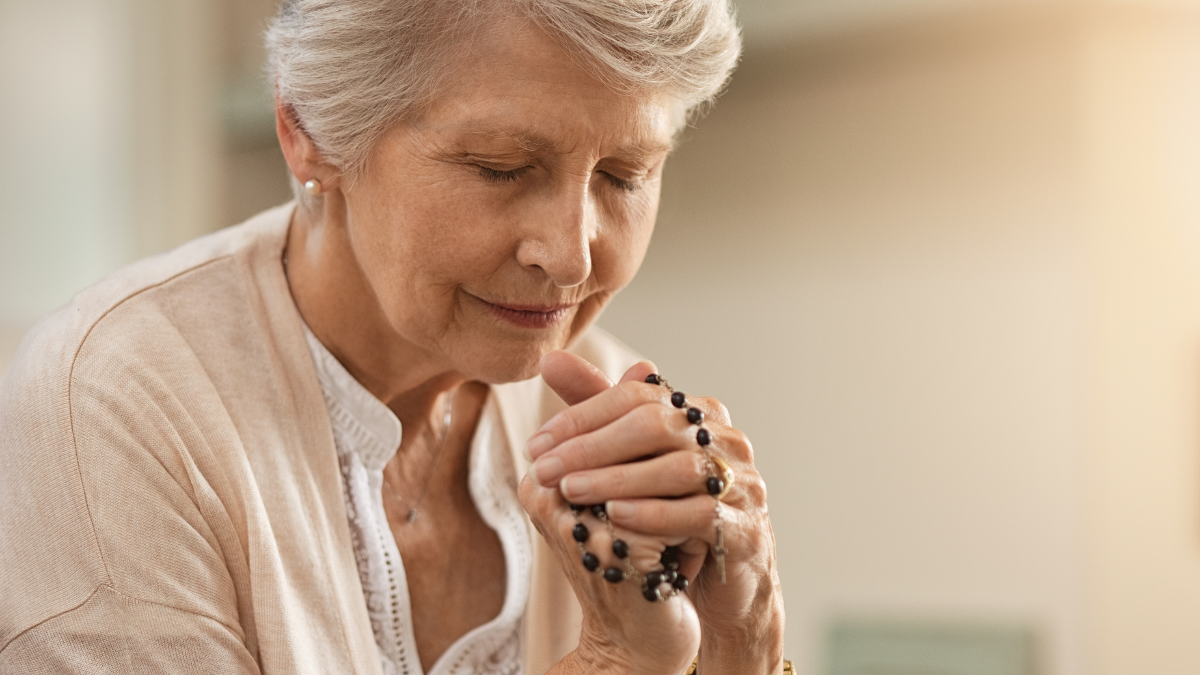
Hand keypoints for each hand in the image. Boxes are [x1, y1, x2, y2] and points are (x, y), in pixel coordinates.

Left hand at [529, 351, 785, 673]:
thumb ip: (597, 414)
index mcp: (699, 415)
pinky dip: (655, 513)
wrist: (722, 585)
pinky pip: (702, 513)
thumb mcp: (633, 463)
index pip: (636, 396)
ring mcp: (743, 483)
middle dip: (592, 445)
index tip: (538, 443)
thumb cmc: (673, 514)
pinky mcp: (747, 529)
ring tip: (571, 490)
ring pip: (678, 468)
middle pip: (656, 424)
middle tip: (545, 468)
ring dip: (617, 478)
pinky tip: (616, 517)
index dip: (583, 415)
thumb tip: (551, 359)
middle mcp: (726, 440)